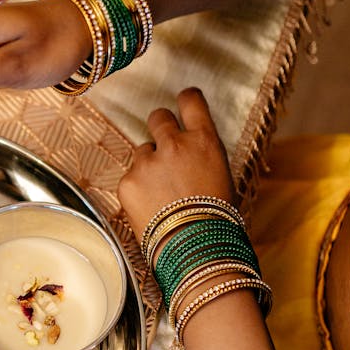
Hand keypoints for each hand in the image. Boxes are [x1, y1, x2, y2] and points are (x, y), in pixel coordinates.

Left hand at [117, 88, 237, 237]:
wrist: (196, 249)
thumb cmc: (216, 217)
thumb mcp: (221, 176)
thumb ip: (202, 153)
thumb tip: (190, 147)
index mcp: (205, 140)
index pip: (190, 100)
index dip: (185, 99)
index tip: (182, 103)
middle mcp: (175, 144)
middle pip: (158, 117)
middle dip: (159, 129)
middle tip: (164, 149)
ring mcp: (148, 162)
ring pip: (142, 151)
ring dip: (149, 165)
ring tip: (163, 194)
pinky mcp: (128, 182)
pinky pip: (131, 177)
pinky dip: (138, 189)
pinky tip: (151, 209)